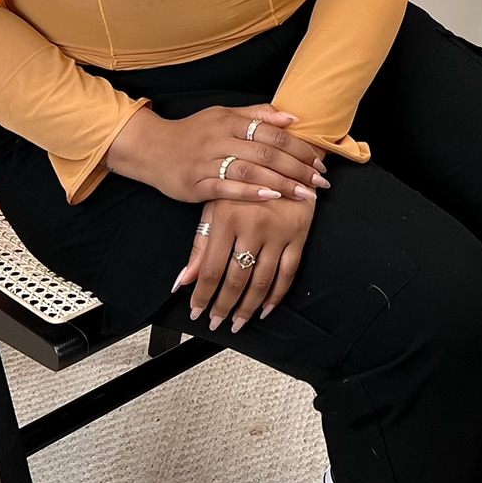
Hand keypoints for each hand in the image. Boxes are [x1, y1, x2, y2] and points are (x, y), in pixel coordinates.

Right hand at [106, 103, 330, 204]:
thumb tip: (292, 117)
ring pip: (250, 170)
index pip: (271, 131)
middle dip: (297, 167)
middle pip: (266, 151)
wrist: (150, 148)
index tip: (319, 159)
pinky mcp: (195, 184)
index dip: (298, 146)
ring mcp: (206, 162)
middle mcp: (219, 139)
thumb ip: (256, 115)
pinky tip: (272, 198)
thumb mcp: (222, 115)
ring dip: (281, 183)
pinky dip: (251, 193)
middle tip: (320, 180)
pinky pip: (227, 188)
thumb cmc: (193, 132)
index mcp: (229, 120)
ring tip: (305, 194)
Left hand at [174, 196, 313, 332]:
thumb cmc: (242, 183)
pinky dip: (277, 295)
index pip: (210, 269)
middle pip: (236, 279)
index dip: (202, 295)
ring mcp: (278, 232)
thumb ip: (200, 244)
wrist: (283, 160)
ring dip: (248, 307)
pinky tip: (265, 308)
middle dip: (223, 306)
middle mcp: (253, 226)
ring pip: (262, 281)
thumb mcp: (215, 206)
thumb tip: (183, 280)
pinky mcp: (299, 235)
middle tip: (216, 321)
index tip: (196, 311)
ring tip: (237, 322)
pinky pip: (288, 273)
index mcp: (227, 217)